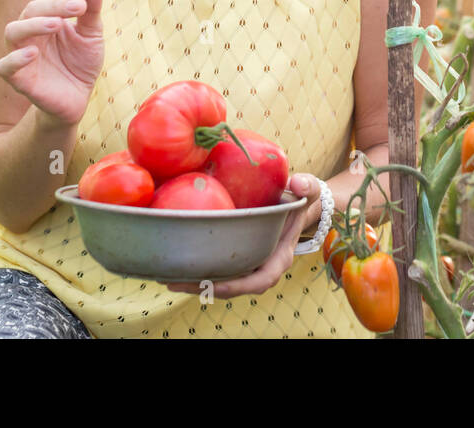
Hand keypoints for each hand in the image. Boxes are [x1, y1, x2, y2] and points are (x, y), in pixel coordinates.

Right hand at [0, 0, 103, 127]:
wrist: (77, 99)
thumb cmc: (80, 62)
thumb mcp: (92, 33)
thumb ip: (91, 8)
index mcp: (44, 16)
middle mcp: (29, 32)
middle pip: (31, 8)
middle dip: (55, 4)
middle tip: (79, 6)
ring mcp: (21, 54)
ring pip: (13, 31)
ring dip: (35, 24)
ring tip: (58, 24)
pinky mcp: (18, 79)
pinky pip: (5, 66)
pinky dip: (16, 58)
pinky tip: (34, 53)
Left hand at [166, 173, 323, 299]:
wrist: (296, 205)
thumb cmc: (300, 198)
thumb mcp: (307, 190)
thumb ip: (307, 186)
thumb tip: (299, 184)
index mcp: (280, 257)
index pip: (260, 280)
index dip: (238, 286)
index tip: (215, 285)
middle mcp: (262, 267)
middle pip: (233, 287)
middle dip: (204, 289)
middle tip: (174, 282)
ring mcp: (249, 265)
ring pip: (222, 283)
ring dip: (195, 284)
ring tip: (166, 277)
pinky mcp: (237, 259)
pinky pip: (217, 270)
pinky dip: (197, 271)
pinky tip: (174, 263)